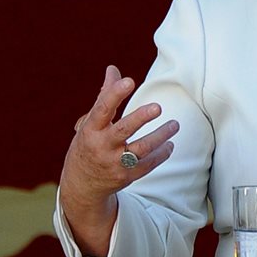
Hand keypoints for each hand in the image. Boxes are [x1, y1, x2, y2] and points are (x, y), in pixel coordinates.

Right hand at [58, 65, 177, 255]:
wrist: (81, 186)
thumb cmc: (88, 145)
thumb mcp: (90, 124)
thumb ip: (104, 97)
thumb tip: (113, 69)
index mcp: (90, 130)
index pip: (102, 110)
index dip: (114, 95)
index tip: (128, 81)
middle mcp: (101, 146)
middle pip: (123, 130)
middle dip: (140, 118)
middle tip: (158, 107)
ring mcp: (113, 163)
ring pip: (141, 149)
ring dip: (160, 136)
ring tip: (174, 125)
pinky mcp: (126, 177)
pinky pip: (147, 164)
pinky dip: (161, 154)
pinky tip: (170, 144)